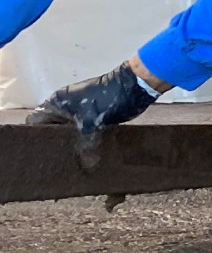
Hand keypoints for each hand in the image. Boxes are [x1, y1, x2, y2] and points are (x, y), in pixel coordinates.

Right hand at [36, 61, 159, 169]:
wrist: (135, 85)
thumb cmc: (108, 99)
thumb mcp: (93, 124)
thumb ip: (85, 146)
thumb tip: (87, 166)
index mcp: (56, 102)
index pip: (35, 121)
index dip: (36, 136)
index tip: (41, 152)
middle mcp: (64, 105)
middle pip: (51, 127)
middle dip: (55, 142)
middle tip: (58, 161)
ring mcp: (79, 109)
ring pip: (69, 129)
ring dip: (72, 142)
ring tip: (73, 161)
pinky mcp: (93, 114)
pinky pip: (83, 129)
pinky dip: (85, 139)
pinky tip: (88, 154)